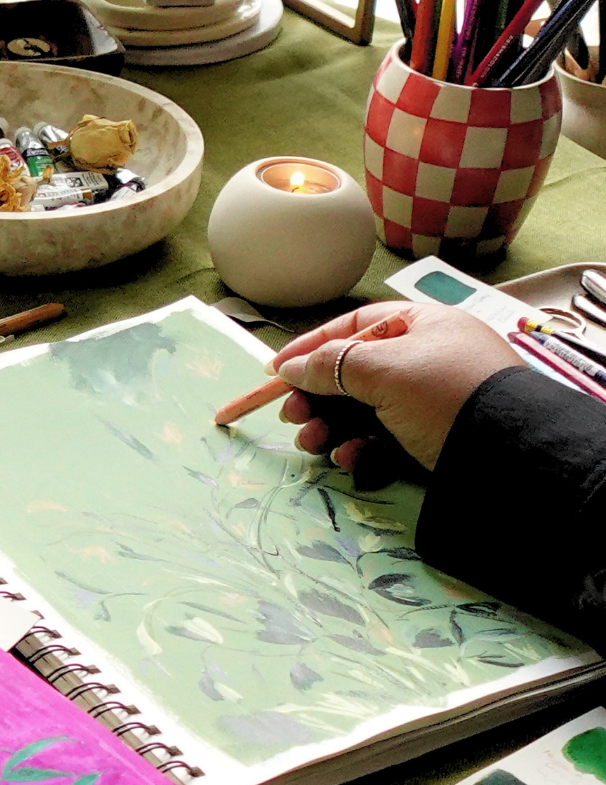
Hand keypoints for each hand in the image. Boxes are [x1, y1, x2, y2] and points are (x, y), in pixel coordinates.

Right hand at [270, 302, 522, 483]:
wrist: (507, 451)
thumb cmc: (446, 393)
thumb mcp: (384, 370)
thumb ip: (332, 365)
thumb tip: (290, 368)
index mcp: (421, 326)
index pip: (354, 327)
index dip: (312, 346)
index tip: (278, 370)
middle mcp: (423, 359)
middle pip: (352, 374)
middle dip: (316, 397)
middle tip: (291, 417)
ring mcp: (427, 401)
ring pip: (361, 410)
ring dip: (329, 427)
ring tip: (313, 443)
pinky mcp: (429, 438)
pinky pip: (381, 438)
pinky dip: (358, 448)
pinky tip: (348, 458)